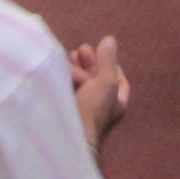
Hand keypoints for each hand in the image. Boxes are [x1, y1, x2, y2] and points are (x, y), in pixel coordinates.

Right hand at [70, 36, 129, 153]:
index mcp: (115, 104)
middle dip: (89, 62)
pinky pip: (66, 85)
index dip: (112, 64)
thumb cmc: (91, 112)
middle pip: (95, 77)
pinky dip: (65, 76)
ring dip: (75, 67)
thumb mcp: (106, 83)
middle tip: (81, 51)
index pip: (118, 81)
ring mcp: (80, 106)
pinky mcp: (64, 105)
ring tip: (71, 59)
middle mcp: (99, 105)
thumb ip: (108, 60)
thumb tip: (109, 40)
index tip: (102, 52)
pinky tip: (61, 69)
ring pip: (79, 79)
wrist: (66, 138)